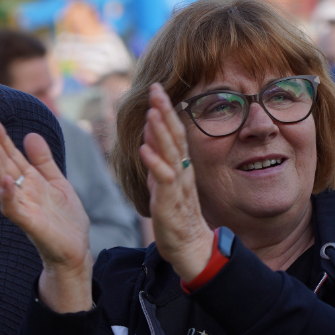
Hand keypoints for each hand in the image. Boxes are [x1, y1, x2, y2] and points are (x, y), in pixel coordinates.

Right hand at [0, 118, 91, 311]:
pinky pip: (13, 210)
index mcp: (28, 182)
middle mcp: (21, 193)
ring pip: (2, 185)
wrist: (76, 251)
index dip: (2, 140)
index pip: (11, 157)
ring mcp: (23, 209)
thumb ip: (43, 161)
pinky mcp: (29, 224)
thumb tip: (29, 135)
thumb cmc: (64, 219)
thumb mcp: (57, 182)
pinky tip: (4, 181)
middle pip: (3, 167)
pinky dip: (7, 196)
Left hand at [139, 84, 213, 281]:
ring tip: (152, 112)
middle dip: (165, 111)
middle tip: (156, 88)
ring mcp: (176, 185)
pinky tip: (144, 150)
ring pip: (170, 154)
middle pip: (174, 136)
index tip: (156, 88)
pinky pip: (163, 180)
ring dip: (160, 132)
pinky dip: (154, 164)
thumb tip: (150, 133)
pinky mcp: (169, 201)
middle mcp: (181, 170)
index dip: (166, 109)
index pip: (174, 131)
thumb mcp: (163, 180)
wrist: (189, 246)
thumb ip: (158, 157)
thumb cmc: (176, 213)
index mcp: (180, 164)